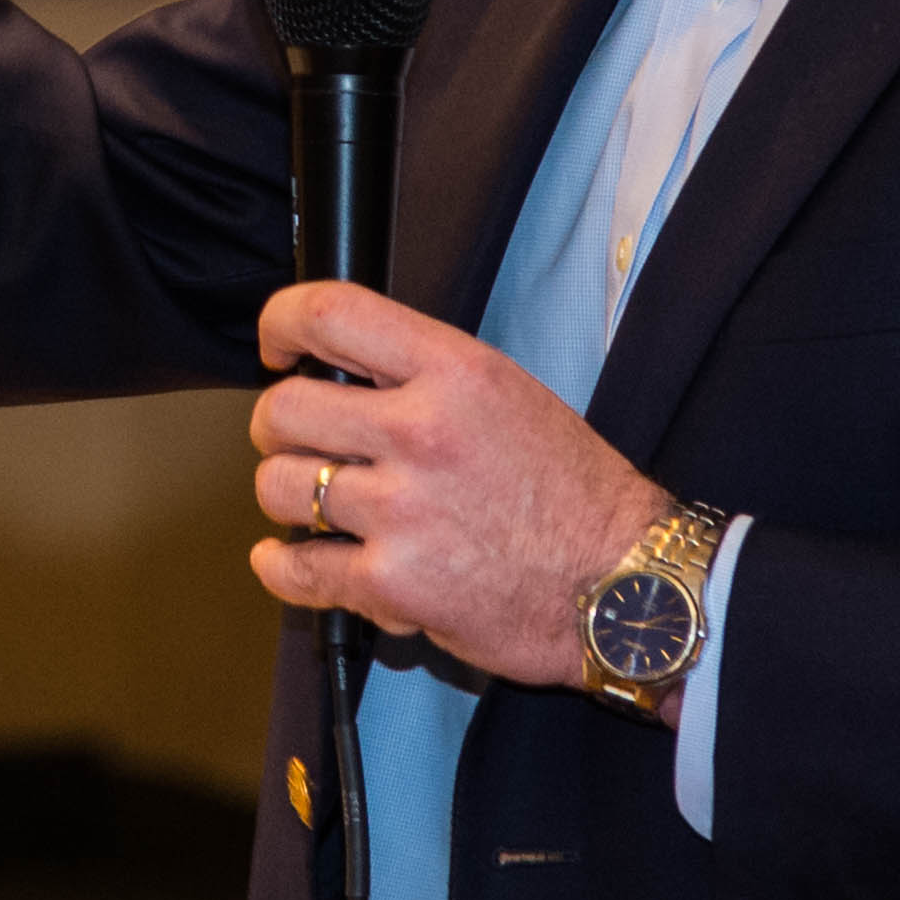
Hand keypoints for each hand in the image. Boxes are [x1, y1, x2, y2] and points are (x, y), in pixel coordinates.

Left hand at [249, 281, 669, 694]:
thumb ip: (424, 374)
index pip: (334, 314)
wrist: (622, 584)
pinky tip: (287, 559)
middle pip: (286, 409)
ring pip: (281, 488)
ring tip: (315, 502)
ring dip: (288, 496)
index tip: (277, 344)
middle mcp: (421, 432)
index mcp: (454, 371)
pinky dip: (282, 567)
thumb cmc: (573, 490)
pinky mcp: (394, 585)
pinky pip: (298, 570)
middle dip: (277, 426)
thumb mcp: (507, 392)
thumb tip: (343, 371)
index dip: (283, 322)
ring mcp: (403, 511)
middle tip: (294, 438)